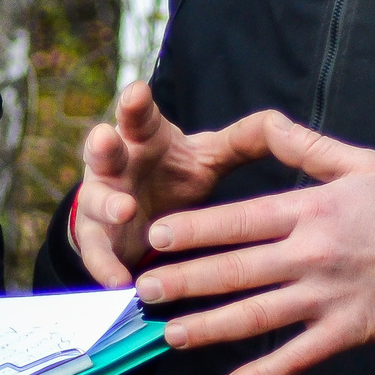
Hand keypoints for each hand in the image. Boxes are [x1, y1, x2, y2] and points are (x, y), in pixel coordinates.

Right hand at [68, 82, 277, 284]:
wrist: (139, 218)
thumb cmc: (174, 175)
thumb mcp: (207, 158)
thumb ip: (239, 141)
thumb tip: (279, 123)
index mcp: (142, 138)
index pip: (138, 116)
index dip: (135, 103)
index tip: (138, 92)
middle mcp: (116, 164)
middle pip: (103, 149)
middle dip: (102, 143)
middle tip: (106, 138)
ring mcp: (102, 200)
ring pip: (94, 199)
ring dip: (106, 203)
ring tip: (124, 209)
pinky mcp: (97, 238)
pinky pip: (95, 252)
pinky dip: (105, 266)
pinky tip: (119, 281)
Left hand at [131, 111, 374, 374]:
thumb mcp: (357, 162)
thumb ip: (304, 146)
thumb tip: (266, 121)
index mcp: (309, 212)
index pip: (240, 221)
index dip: (196, 230)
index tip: (157, 237)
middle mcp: (310, 256)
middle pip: (236, 271)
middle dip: (186, 281)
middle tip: (144, 290)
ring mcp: (326, 299)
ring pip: (257, 317)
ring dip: (210, 327)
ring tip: (170, 334)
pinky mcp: (343, 333)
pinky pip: (297, 357)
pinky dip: (264, 373)